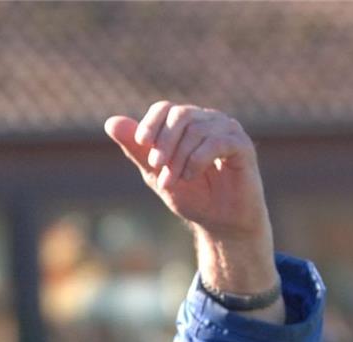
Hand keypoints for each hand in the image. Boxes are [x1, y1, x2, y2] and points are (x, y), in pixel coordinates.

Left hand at [105, 103, 268, 240]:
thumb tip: (110, 122)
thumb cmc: (191, 196)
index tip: (142, 143)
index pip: (164, 108)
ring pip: (196, 130)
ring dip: (178, 158)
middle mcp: (208, 121)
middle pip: (180, 115)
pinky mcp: (242, 146)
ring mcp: (227, 130)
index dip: (151, 124)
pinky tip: (191, 176)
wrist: (220, 222)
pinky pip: (216, 142)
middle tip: (157, 168)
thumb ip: (136, 150)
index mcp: (187, 125)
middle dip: (164, 143)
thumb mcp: (156, 174)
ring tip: (173, 180)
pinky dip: (197, 160)